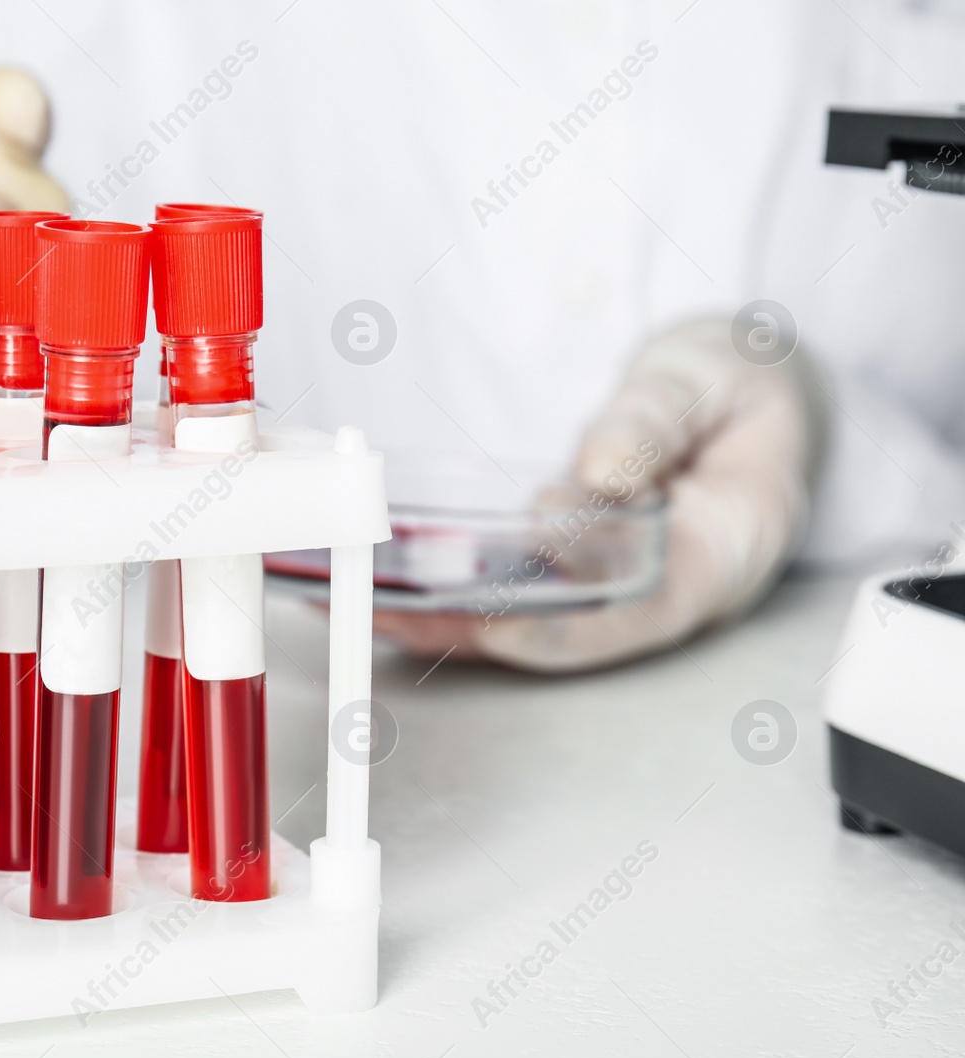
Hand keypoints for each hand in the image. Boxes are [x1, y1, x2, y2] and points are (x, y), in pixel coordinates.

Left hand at [375, 316, 825, 671]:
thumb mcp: (711, 378)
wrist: (740, 381)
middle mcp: (663, 584)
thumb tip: (598, 472)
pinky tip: (388, 576)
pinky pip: (512, 586)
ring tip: (361, 599)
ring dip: (443, 613)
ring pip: (525, 615)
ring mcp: (617, 578)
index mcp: (722, 552)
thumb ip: (655, 423)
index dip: (564, 633)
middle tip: (391, 614)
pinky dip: (451, 585)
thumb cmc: (738, 381)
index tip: (493, 630)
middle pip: (564, 628)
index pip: (640, 617)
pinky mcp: (576, 563)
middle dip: (472, 630)